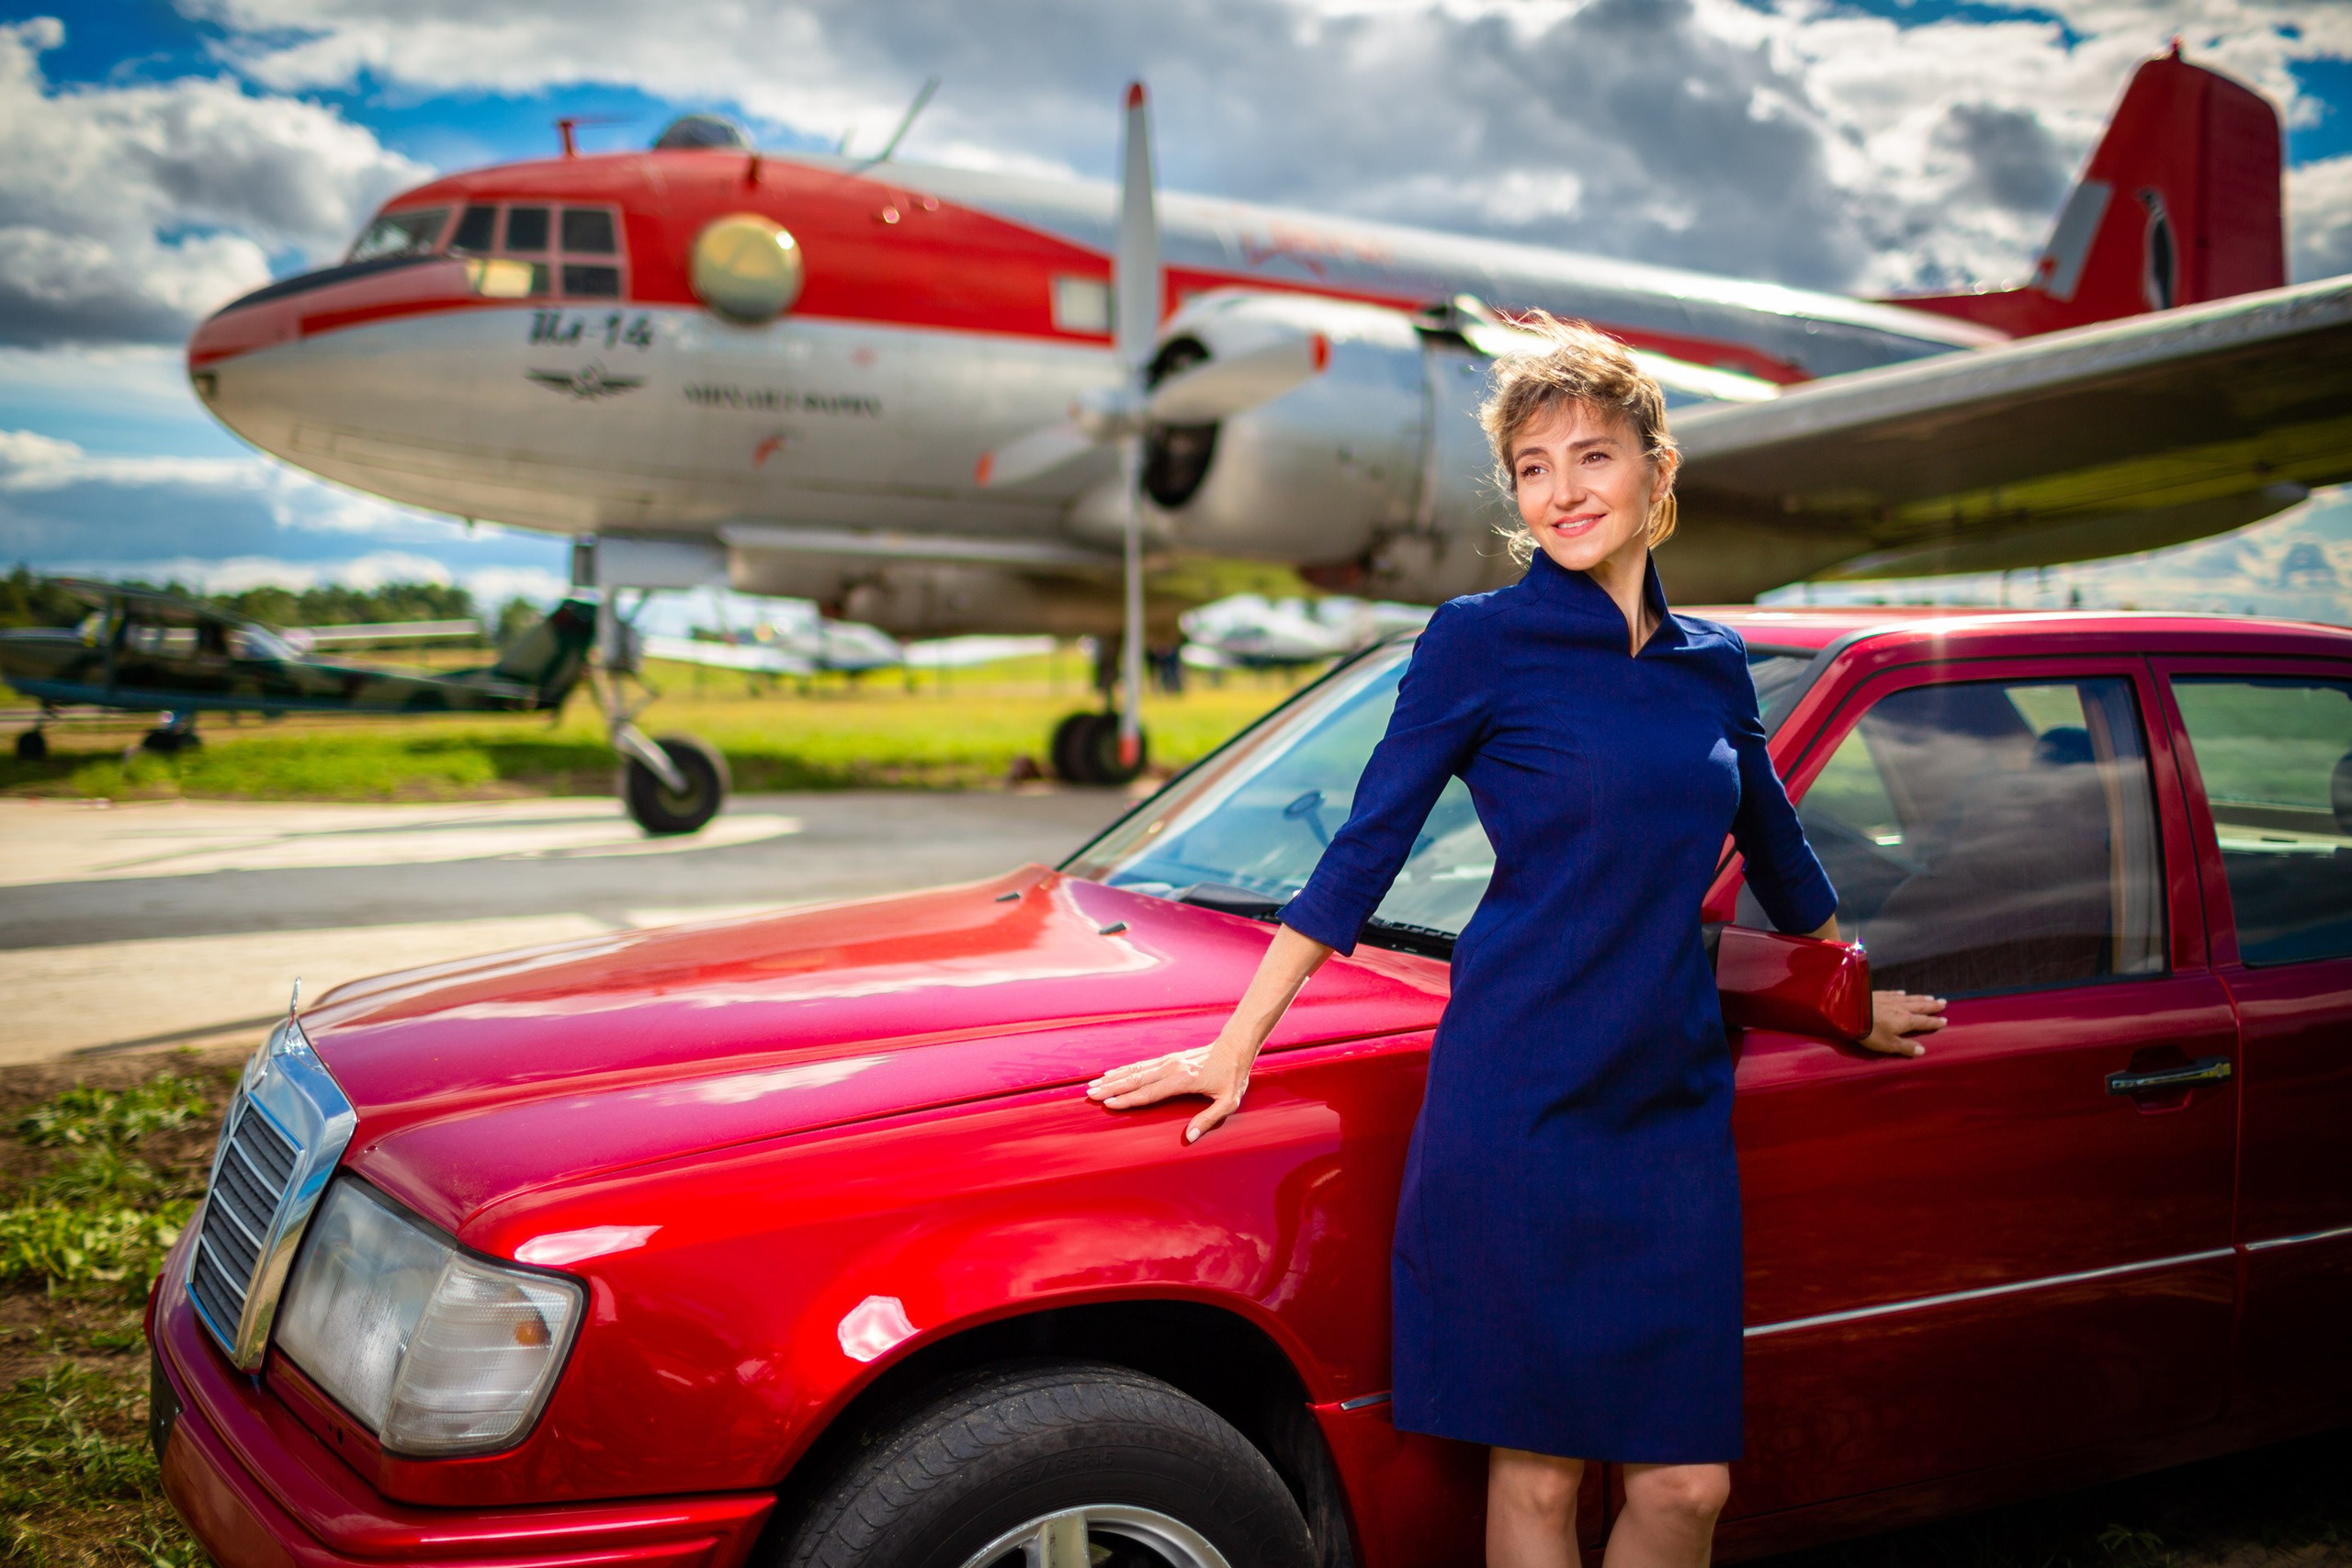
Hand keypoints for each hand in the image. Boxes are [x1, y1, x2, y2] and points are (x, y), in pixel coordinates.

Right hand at [1086, 1042, 1249, 1143]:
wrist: (1235, 1047)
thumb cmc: (1232, 1076)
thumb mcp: (1228, 1101)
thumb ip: (1209, 1119)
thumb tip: (1191, 1137)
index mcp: (1183, 1080)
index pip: (1149, 1093)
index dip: (1128, 1100)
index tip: (1109, 1104)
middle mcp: (1171, 1068)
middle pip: (1136, 1080)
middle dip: (1112, 1088)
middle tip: (1091, 1094)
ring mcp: (1168, 1061)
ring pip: (1135, 1070)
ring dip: (1113, 1078)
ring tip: (1094, 1084)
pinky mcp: (1168, 1058)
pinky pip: (1142, 1064)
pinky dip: (1124, 1069)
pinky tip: (1112, 1073)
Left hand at [1861, 989, 1944, 1057]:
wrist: (1848, 1012)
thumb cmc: (1869, 1031)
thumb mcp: (1889, 1044)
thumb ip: (1906, 1047)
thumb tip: (1923, 1050)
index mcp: (1905, 1021)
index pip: (1924, 1022)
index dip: (1934, 1023)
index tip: (1945, 1021)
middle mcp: (1900, 1008)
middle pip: (1920, 1007)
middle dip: (1932, 1006)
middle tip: (1943, 1003)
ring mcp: (1889, 999)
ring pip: (1909, 998)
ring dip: (1920, 998)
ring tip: (1930, 997)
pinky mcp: (1877, 994)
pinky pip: (1893, 993)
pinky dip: (1900, 994)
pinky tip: (1903, 992)